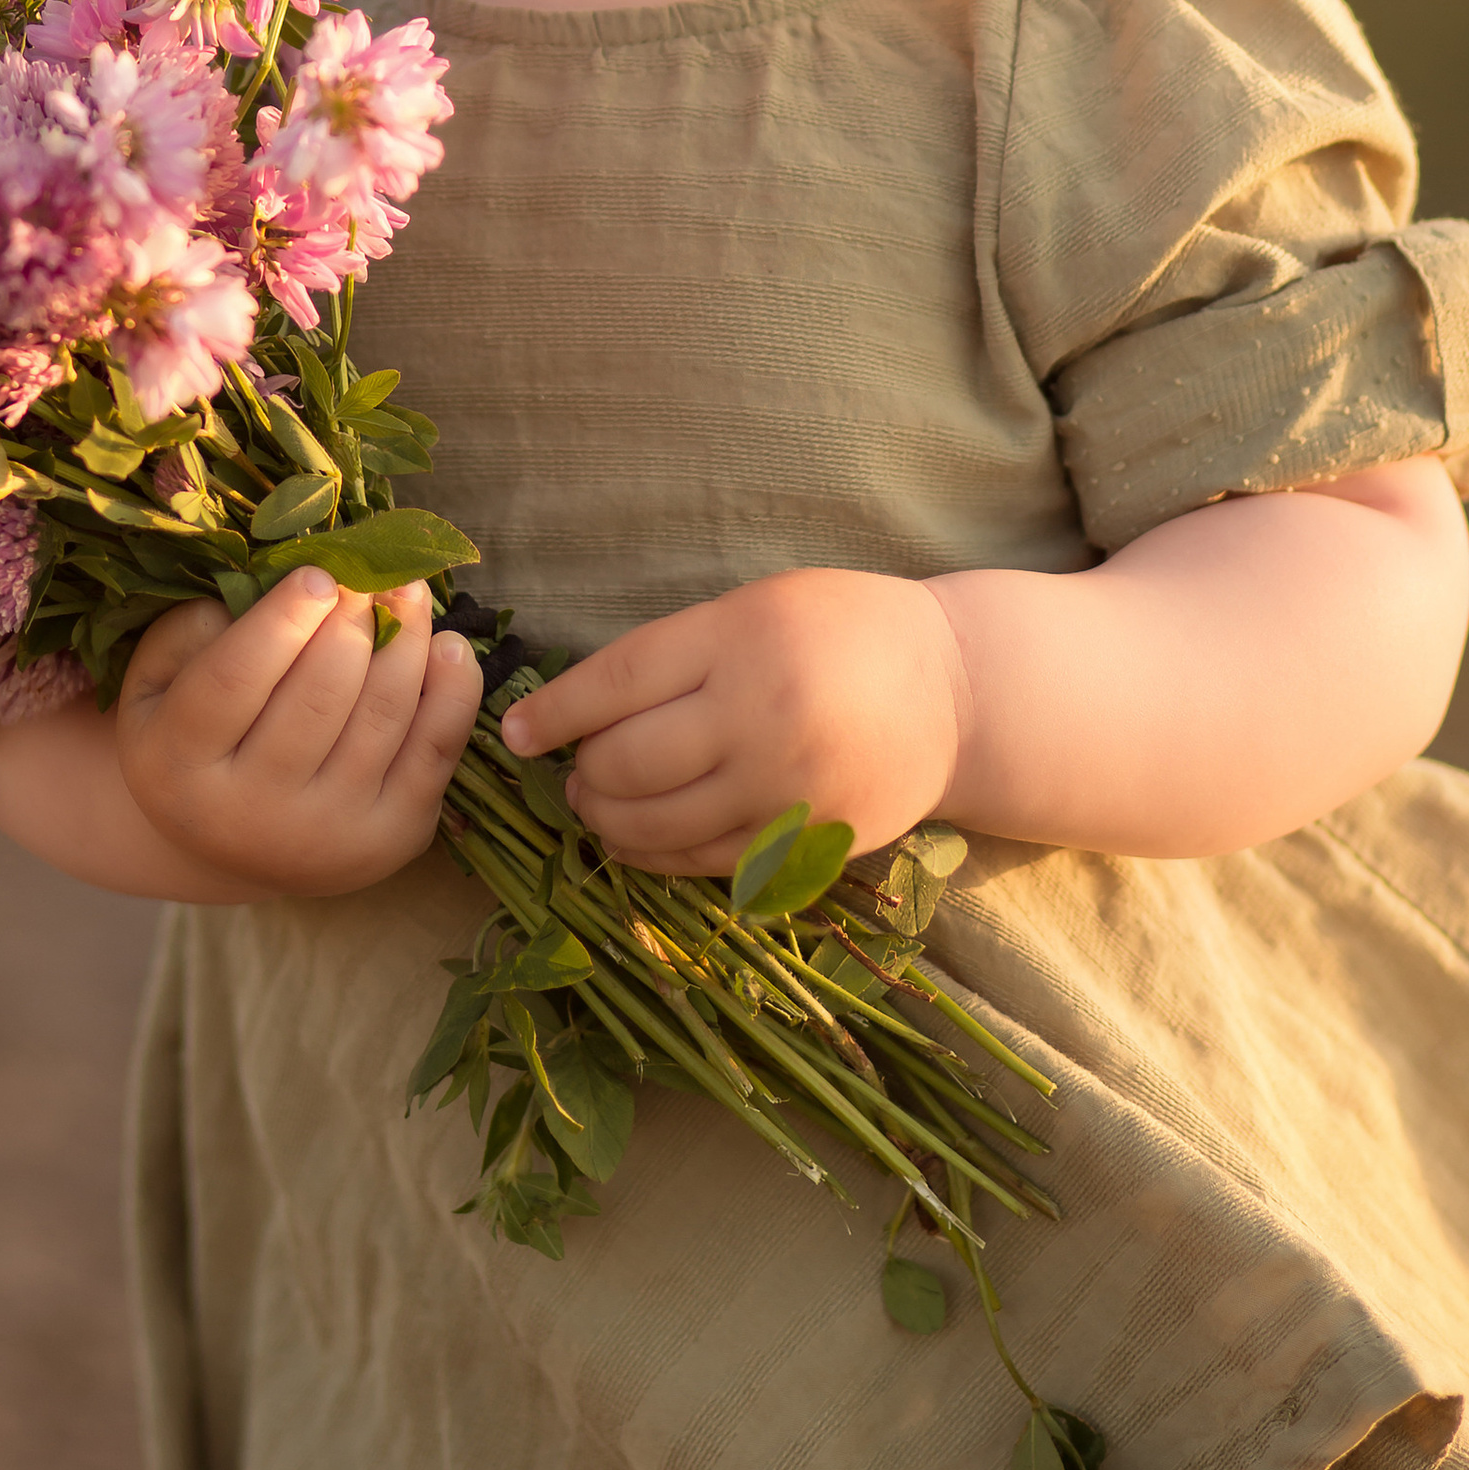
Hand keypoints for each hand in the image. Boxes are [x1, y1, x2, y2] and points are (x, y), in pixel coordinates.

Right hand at [115, 567, 485, 898]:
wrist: (233, 848)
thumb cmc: (195, 740)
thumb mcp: (157, 684)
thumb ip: (190, 630)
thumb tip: (272, 588)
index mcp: (179, 764)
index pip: (235, 680)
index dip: (281, 619)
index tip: (318, 573)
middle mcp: (251, 811)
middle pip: (319, 695)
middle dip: (352, 620)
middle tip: (367, 574)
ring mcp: (328, 834)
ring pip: (382, 714)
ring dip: (407, 639)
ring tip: (409, 592)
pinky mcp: (392, 839)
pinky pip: (436, 751)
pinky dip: (454, 690)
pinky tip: (447, 646)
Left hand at [496, 568, 965, 874]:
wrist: (954, 694)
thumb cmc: (841, 631)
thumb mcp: (758, 607)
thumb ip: (678, 652)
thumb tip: (582, 707)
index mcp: (740, 638)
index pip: (616, 682)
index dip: (553, 714)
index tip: (514, 734)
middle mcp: (759, 715)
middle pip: (628, 762)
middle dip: (582, 773)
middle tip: (571, 770)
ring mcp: (784, 788)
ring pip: (658, 823)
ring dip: (608, 820)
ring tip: (594, 806)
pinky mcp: (805, 843)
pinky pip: (705, 862)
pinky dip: (657, 855)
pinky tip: (639, 839)